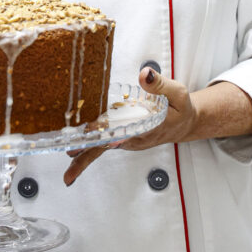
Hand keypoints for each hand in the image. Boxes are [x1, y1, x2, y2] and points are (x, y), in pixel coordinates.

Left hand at [64, 66, 197, 185]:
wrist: (185, 124)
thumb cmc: (181, 109)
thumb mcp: (178, 93)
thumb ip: (160, 84)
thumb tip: (144, 75)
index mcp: (148, 130)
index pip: (123, 136)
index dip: (105, 139)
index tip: (89, 142)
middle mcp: (135, 139)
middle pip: (106, 149)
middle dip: (87, 160)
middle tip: (68, 176)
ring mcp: (128, 141)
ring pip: (103, 148)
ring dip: (84, 153)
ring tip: (65, 157)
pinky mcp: (124, 138)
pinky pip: (104, 143)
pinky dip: (89, 145)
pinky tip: (75, 148)